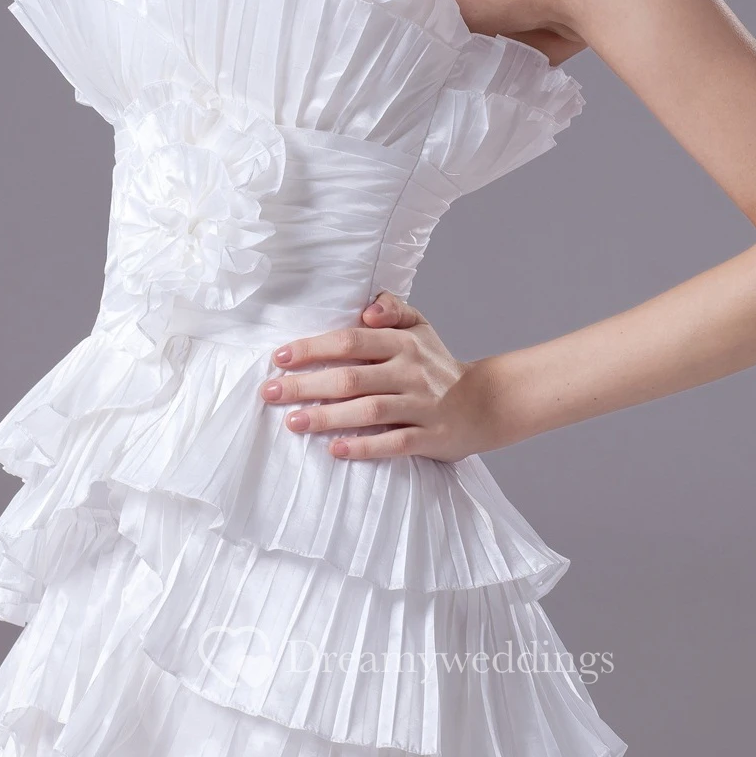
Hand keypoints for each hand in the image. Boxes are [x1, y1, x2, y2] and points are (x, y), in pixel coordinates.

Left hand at [259, 291, 499, 461]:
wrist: (485, 403)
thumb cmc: (437, 365)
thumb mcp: (420, 327)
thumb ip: (392, 308)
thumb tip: (366, 307)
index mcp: (403, 343)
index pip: (351, 341)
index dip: (313, 349)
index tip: (279, 358)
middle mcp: (411, 372)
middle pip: (352, 377)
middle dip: (306, 386)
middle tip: (270, 392)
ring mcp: (421, 406)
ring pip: (369, 411)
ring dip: (327, 418)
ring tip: (293, 423)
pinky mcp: (429, 438)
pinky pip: (394, 443)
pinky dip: (364, 446)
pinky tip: (335, 450)